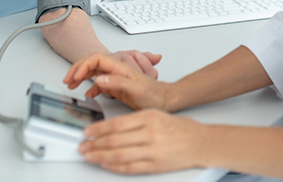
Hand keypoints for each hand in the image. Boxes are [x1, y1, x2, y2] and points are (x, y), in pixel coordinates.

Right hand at [64, 52, 168, 109]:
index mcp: (120, 67)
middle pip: (92, 63)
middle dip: (77, 70)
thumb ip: (118, 82)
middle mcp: (117, 70)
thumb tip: (100, 79)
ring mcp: (116, 78)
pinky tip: (86, 95)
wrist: (165, 100)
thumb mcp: (137, 89)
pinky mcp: (116, 87)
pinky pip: (99, 84)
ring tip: (71, 85)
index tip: (75, 76)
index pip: (97, 59)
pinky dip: (90, 88)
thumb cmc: (154, 94)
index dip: (83, 65)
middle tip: (67, 80)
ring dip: (81, 77)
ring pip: (94, 73)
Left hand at [79, 110, 206, 173]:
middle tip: (83, 146)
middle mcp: (150, 133)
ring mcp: (153, 151)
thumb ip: (135, 120)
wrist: (200, 142)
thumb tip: (111, 127)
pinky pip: (130, 167)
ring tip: (89, 156)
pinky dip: (115, 167)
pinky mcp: (156, 165)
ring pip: (120, 155)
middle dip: (95, 144)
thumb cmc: (179, 128)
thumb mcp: (157, 115)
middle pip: (115, 140)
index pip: (117, 123)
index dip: (99, 128)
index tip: (88, 131)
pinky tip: (106, 165)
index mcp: (149, 117)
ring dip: (101, 156)